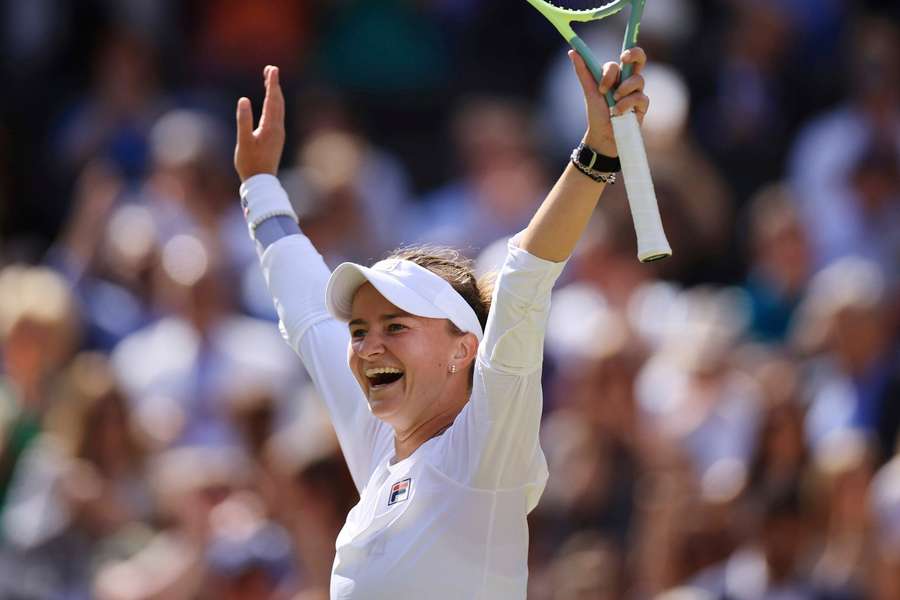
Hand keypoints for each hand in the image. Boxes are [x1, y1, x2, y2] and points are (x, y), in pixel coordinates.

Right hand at [234, 65, 285, 181]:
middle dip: (274, 85)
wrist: (261, 182)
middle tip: (270, 69)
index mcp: (270, 127)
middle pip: (278, 102)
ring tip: (270, 81)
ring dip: (275, 94)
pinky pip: (277, 116)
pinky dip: (274, 105)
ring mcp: (278, 134)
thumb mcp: (243, 141)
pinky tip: (271, 104)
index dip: (272, 83)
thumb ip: (243, 120)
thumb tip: (243, 100)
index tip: (272, 69)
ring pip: (279, 109)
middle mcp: (278, 128)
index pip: (272, 100)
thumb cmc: (250, 163)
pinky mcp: (276, 138)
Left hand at [569, 47, 648, 156]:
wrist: (602, 135)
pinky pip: (639, 98)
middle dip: (636, 54)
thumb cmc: (597, 113)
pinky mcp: (642, 106)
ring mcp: (637, 92)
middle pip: (640, 59)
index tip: (616, 62)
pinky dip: (626, 104)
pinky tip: (618, 112)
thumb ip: (583, 71)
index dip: (625, 55)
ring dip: (623, 89)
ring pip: (638, 80)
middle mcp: (629, 81)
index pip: (624, 58)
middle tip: (625, 58)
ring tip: (613, 102)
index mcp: (617, 75)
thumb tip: (572, 51)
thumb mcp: (589, 91)